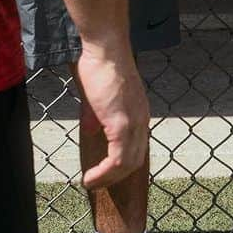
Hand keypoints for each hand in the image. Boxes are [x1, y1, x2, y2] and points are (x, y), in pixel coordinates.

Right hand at [74, 45, 150, 187]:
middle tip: (98, 184)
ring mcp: (133, 123)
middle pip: (135, 160)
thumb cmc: (99, 64)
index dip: (123, 164)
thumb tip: (90, 129)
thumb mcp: (97, 96)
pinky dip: (104, 173)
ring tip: (91, 184)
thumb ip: (95, 115)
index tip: (107, 173)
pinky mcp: (121, 124)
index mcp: (138, 112)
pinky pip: (117, 160)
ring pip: (128, 164)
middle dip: (116, 177)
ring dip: (109, 179)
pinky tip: (90, 178)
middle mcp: (141, 120)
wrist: (104, 47)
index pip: (137, 147)